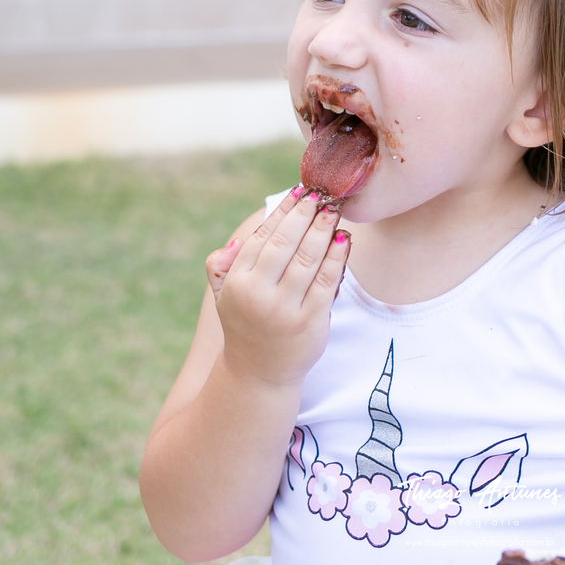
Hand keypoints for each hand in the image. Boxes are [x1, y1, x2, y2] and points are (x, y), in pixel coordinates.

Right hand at [204, 188, 349, 387]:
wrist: (259, 373)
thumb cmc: (244, 324)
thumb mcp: (223, 296)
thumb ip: (220, 266)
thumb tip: (238, 241)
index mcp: (238, 282)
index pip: (262, 237)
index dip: (282, 212)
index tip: (298, 191)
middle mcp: (259, 294)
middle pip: (286, 243)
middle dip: (305, 215)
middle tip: (321, 194)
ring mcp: (286, 309)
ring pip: (309, 259)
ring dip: (323, 230)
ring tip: (334, 210)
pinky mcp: (311, 321)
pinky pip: (327, 281)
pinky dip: (337, 257)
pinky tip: (344, 239)